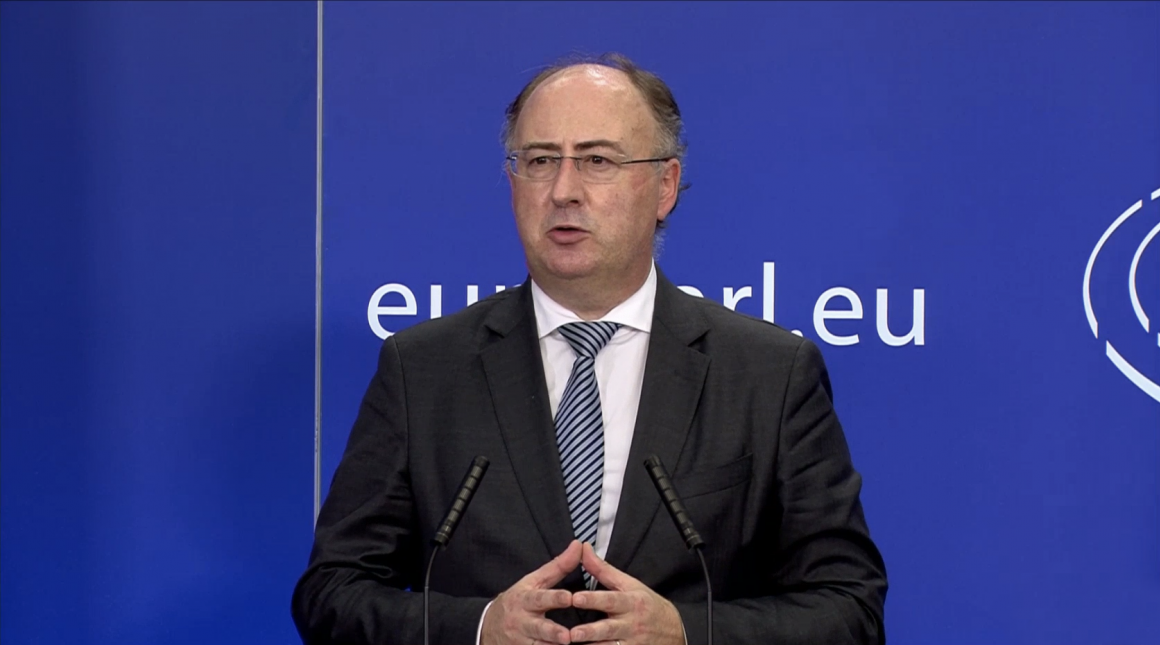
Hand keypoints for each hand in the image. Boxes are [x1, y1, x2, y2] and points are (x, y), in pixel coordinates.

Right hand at [481, 539, 581, 644]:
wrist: (488, 626)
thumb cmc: (518, 600)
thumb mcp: (533, 581)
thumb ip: (558, 566)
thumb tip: (579, 545)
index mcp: (525, 600)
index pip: (540, 598)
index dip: (554, 599)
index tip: (569, 598)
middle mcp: (522, 622)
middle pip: (538, 628)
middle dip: (552, 633)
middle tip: (566, 636)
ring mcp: (521, 641)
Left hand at [569, 543, 683, 644]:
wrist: (675, 630)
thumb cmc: (647, 604)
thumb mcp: (629, 584)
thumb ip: (603, 569)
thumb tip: (583, 548)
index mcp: (630, 602)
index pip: (610, 600)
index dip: (593, 600)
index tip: (576, 598)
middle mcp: (630, 624)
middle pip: (608, 629)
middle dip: (590, 631)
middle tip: (573, 633)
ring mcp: (631, 643)